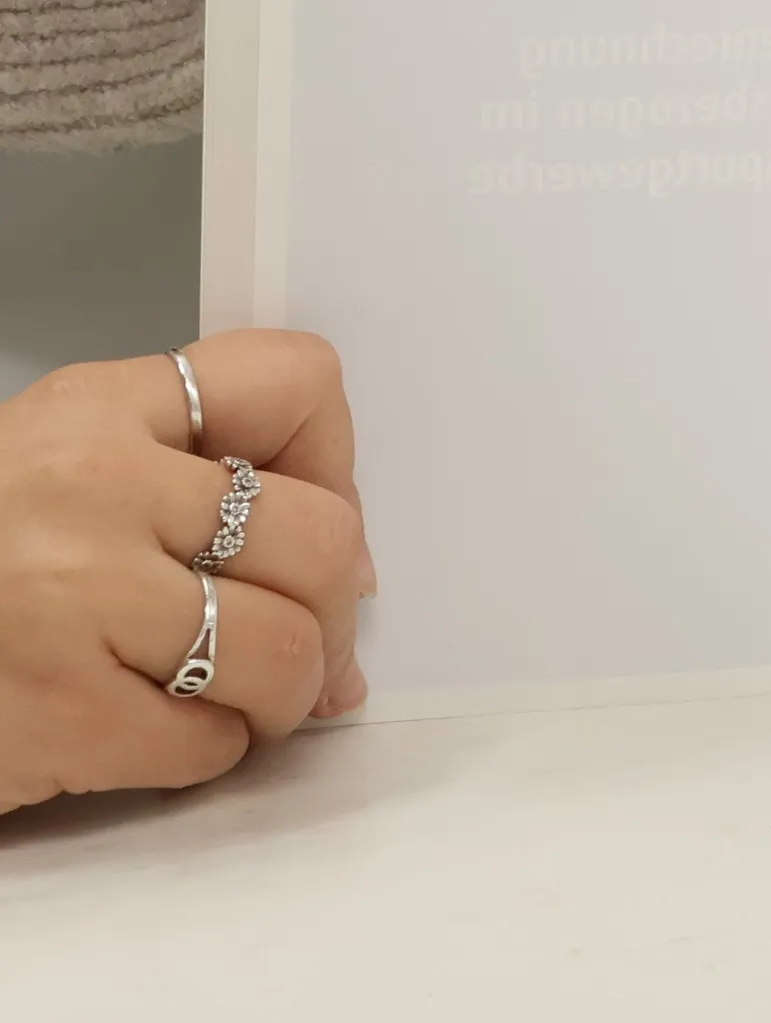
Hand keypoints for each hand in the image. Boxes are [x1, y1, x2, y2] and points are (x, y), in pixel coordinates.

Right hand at [0, 332, 372, 814]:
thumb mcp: (63, 462)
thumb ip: (194, 480)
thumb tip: (353, 580)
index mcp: (100, 409)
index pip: (296, 380)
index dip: (335, 455)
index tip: (319, 503)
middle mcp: (94, 490)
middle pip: (321, 536)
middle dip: (332, 605)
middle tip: (304, 634)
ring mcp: (75, 601)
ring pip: (287, 649)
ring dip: (285, 691)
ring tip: (241, 690)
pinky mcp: (58, 714)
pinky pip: (210, 741)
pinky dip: (207, 750)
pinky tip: (160, 728)